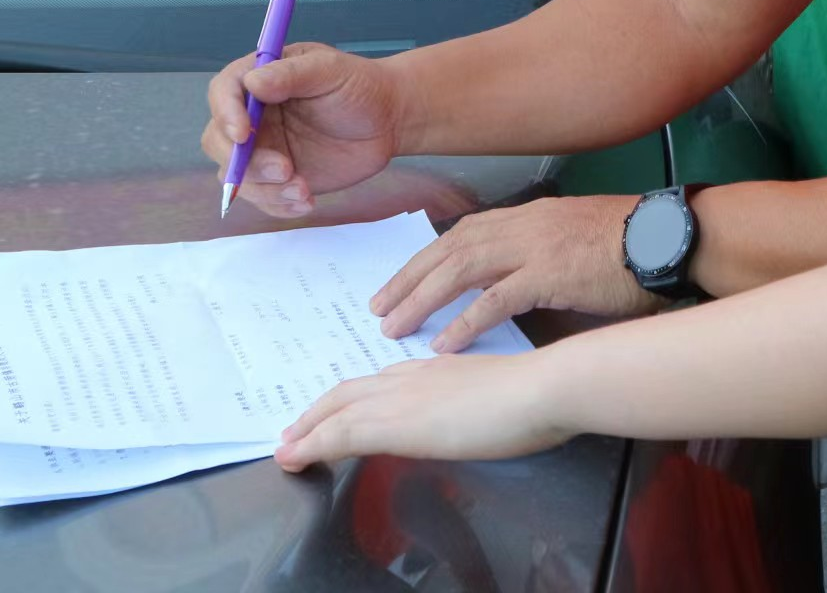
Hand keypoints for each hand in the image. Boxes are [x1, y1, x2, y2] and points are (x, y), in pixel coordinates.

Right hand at [200, 42, 405, 216]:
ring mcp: (263, 149)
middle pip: (218, 141)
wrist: (387, 121)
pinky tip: (306, 201)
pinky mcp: (277, 178)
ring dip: (265, 189)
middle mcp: (253, 116)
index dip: (225, 113)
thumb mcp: (330, 70)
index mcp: (260, 79)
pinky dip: (278, 205)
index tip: (242, 134)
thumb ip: (292, 75)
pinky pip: (262, 198)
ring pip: (236, 177)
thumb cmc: (360, 86)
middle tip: (285, 169)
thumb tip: (253, 83)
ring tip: (304, 189)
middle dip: (245, 162)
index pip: (223, 92)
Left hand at [274, 352, 572, 468]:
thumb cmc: (536, 394)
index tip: (336, 414)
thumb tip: (474, 413)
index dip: (353, 400)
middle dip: (319, 412)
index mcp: (436, 370)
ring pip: (338, 410)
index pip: (381, 383)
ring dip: (307, 429)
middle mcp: (411, 377)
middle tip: (295, 432)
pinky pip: (341, 432)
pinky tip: (295, 457)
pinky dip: (312, 443)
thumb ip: (476, 399)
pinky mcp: (396, 423)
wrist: (541, 388)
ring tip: (285, 448)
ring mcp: (402, 397)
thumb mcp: (499, 392)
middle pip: (349, 392)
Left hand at [370, 195, 659, 351]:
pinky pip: (496, 299)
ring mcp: (535, 246)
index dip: (425, 259)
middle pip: (449, 249)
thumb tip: (512, 283)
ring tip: (395, 327)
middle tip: (379, 308)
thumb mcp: (575, 239)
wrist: (669, 237)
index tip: (398, 282)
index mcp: (529, 216)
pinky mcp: (550, 273)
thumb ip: (541, 255)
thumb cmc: (632, 244)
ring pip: (460, 268)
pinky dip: (466, 321)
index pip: (462, 233)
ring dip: (423, 299)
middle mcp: (524, 225)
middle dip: (409, 279)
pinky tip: (445, 343)